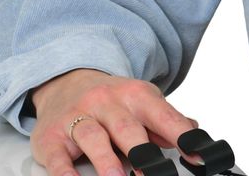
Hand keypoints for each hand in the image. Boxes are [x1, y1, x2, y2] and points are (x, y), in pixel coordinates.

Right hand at [28, 68, 200, 175]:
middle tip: (155, 173)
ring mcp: (77, 118)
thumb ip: (166, 121)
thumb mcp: (141, 102)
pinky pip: (58, 156)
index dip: (181, 136)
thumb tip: (194, 132)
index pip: (162, 116)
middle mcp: (106, 103)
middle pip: (127, 127)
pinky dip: (65, 173)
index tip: (197, 155)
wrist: (65, 82)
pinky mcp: (51, 137)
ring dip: (106, 162)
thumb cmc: (109, 100)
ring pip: (93, 137)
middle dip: (142, 152)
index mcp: (135, 95)